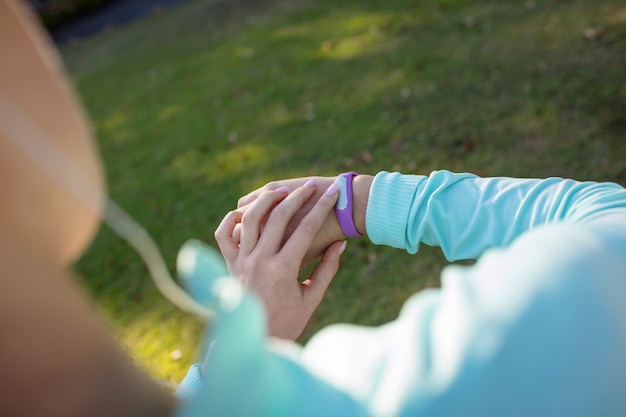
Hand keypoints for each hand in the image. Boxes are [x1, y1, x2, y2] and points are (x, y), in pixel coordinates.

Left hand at [215, 180, 345, 339]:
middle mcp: (259, 261)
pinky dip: (233, 218)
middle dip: (297, 196)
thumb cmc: (288, 322)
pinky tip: (247, 211)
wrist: (254, 342)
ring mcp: (241, 260)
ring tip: (282, 191)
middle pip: (278, 216)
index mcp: (283, 269)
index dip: (323, 206)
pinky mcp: (229, 264)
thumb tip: (341, 243)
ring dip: (267, 200)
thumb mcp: (312, 298)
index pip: (306, 228)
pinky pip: (224, 234)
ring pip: (250, 218)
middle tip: (311, 186)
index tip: (335, 191)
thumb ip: (327, 269)